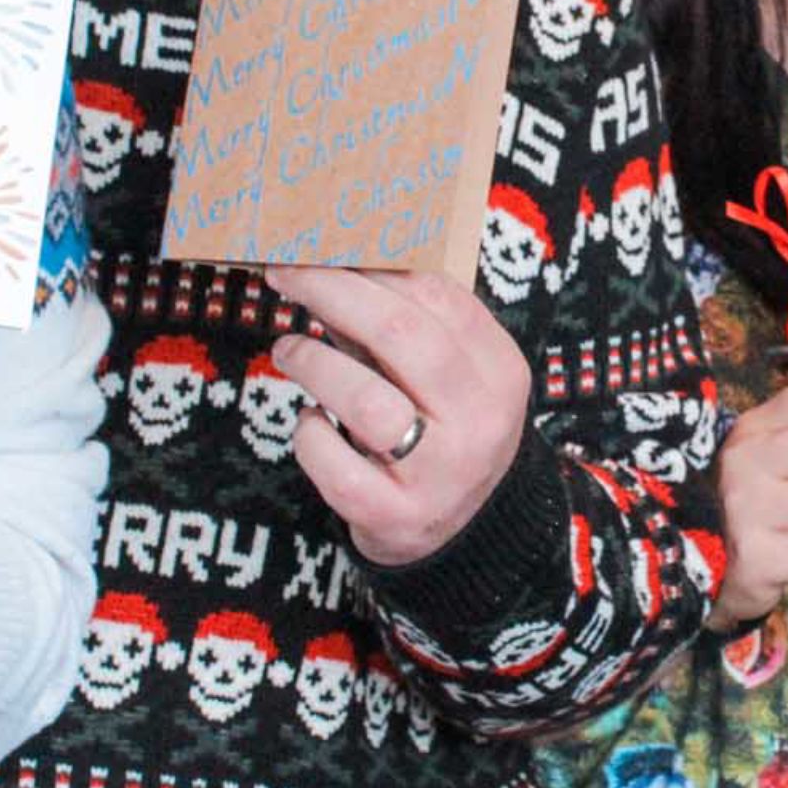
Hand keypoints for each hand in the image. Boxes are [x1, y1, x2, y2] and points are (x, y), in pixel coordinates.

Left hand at [268, 268, 530, 566]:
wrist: (469, 535)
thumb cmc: (444, 432)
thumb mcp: (451, 377)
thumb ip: (407, 327)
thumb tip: (336, 262)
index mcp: (501, 371)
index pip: (440, 297)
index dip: (374, 267)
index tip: (324, 251)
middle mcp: (480, 421)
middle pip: (403, 336)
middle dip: (334, 294)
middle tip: (286, 276)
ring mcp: (441, 474)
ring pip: (366, 402)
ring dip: (314, 363)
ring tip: (289, 350)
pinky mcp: (396, 516)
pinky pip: (336, 466)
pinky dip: (310, 435)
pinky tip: (311, 422)